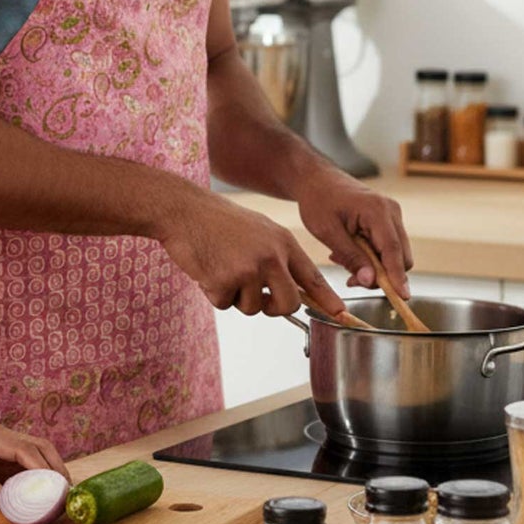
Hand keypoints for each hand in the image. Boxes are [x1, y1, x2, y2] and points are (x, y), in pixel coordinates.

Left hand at [0, 410, 69, 506]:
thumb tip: (1, 498)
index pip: (24, 448)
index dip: (44, 468)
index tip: (59, 490)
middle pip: (39, 447)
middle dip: (56, 470)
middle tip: (67, 499)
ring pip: (35, 453)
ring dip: (50, 473)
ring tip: (60, 501)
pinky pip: (22, 463)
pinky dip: (36, 478)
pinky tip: (40, 499)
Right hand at [156, 191, 344, 318]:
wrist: (183, 210)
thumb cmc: (216, 220)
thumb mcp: (257, 230)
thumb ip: (276, 257)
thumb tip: (288, 290)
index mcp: (282, 242)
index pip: (312, 277)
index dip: (327, 299)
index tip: (340, 314)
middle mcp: (271, 256)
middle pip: (289, 304)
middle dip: (273, 308)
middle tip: (258, 298)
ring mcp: (249, 269)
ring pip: (252, 307)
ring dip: (235, 296)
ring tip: (221, 268)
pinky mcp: (225, 280)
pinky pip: (224, 304)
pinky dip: (213, 293)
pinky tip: (207, 269)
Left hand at [295, 167, 412, 298]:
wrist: (316, 180)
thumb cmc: (318, 200)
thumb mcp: (327, 231)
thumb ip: (351, 256)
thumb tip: (371, 281)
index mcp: (377, 210)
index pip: (393, 250)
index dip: (398, 276)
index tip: (403, 297)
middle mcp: (391, 211)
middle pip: (400, 255)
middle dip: (380, 274)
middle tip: (350, 278)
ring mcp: (392, 215)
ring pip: (394, 253)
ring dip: (373, 266)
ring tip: (343, 260)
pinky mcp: (388, 219)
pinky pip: (387, 246)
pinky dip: (372, 256)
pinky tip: (349, 253)